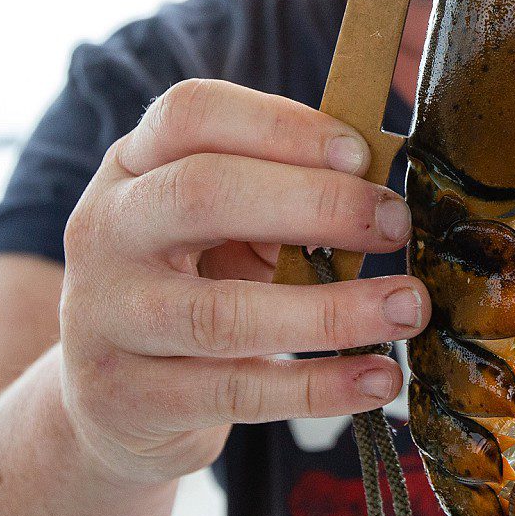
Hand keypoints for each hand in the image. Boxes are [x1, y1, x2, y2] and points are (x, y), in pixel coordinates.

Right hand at [58, 79, 426, 484]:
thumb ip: (281, 197)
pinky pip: (236, 392)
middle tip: (396, 224)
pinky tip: (378, 376)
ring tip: (407, 308)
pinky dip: (319, 387)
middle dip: (315, 204)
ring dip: (332, 312)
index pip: (190, 115)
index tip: (361, 153)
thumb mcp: (217, 227)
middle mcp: (106, 230)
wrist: (108, 400)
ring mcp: (107, 318)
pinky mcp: (129, 398)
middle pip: (201, 194)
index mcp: (133, 166)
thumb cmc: (190, 287)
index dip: (280, 126)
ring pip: (222, 313)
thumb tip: (384, 192)